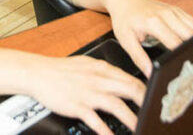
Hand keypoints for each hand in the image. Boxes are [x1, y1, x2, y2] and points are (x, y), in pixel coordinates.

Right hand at [29, 54, 145, 134]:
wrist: (39, 73)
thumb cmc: (62, 70)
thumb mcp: (88, 64)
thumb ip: (106, 72)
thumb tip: (123, 80)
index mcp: (102, 69)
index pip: (131, 79)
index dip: (145, 90)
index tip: (153, 99)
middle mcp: (98, 80)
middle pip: (129, 90)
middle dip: (145, 103)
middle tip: (153, 112)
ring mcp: (88, 93)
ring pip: (116, 105)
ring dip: (131, 119)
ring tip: (140, 127)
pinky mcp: (77, 105)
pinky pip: (95, 119)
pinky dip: (105, 129)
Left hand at [104, 0, 192, 77]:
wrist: (125, 0)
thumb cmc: (125, 19)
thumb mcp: (126, 41)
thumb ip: (139, 58)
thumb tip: (150, 74)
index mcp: (154, 22)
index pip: (175, 43)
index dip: (181, 57)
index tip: (183, 69)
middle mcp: (167, 14)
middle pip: (190, 35)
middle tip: (192, 66)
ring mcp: (174, 11)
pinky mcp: (178, 10)